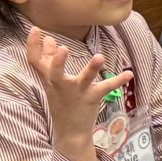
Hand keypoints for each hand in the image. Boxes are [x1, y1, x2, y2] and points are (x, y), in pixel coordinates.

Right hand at [26, 26, 129, 160]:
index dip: (32, 46)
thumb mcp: (51, 82)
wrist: (70, 132)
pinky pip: (106, 88)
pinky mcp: (92, 98)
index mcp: (49, 79)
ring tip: (99, 57)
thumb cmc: (61, 101)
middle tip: (64, 48)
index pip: (35, 62)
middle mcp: (61, 85)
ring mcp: (77, 92)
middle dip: (58, 62)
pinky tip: (129, 74)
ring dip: (91, 68)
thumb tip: (48, 39)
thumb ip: (49, 60)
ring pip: (84, 79)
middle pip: (54, 73)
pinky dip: (118, 81)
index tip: (35, 29)